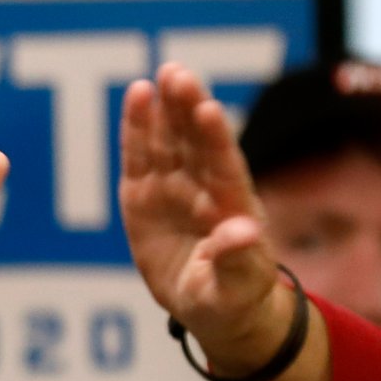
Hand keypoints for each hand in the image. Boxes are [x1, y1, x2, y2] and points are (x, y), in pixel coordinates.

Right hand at [119, 63, 292, 368]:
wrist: (213, 305)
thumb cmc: (233, 294)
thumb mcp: (237, 284)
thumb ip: (236, 258)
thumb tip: (243, 231)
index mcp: (232, 205)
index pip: (224, 165)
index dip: (216, 138)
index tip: (208, 109)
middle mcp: (204, 187)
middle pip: (196, 140)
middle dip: (188, 107)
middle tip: (179, 75)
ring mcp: (173, 187)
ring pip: (168, 140)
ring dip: (164, 108)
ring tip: (159, 76)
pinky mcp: (144, 195)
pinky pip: (138, 157)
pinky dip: (137, 128)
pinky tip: (138, 95)